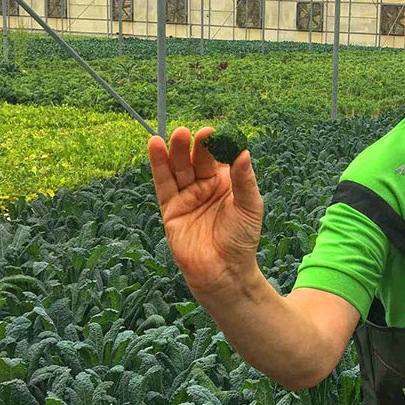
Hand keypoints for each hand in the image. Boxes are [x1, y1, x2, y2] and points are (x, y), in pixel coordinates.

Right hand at [147, 126, 263, 295]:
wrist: (225, 272)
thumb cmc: (242, 239)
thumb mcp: (250, 206)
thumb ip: (245, 180)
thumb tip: (244, 151)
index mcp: (227, 181)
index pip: (219, 156)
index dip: (215, 144)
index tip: (213, 132)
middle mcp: (205, 184)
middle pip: (197, 159)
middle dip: (193, 146)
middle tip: (189, 133)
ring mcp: (187, 195)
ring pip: (179, 168)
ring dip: (175, 151)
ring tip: (175, 135)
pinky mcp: (170, 208)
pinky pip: (163, 183)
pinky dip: (158, 165)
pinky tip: (155, 146)